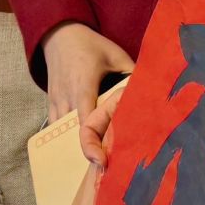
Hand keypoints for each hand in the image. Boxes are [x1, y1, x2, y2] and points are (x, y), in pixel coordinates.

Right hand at [43, 22, 134, 157]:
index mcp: (84, 84)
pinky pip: (55, 128)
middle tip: (104, 169)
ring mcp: (55, 100)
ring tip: (93, 164)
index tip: (103, 160)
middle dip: (86, 150)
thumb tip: (154, 91)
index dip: (92, 141)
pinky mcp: (50, 103)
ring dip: (76, 146)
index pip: (85, 118)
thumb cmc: (91, 44)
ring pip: (62, 132)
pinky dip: (65, 139)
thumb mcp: (116, 55)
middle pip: (72, 131)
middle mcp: (67, 95)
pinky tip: (80, 151)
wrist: (59, 34)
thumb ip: (132, 74)